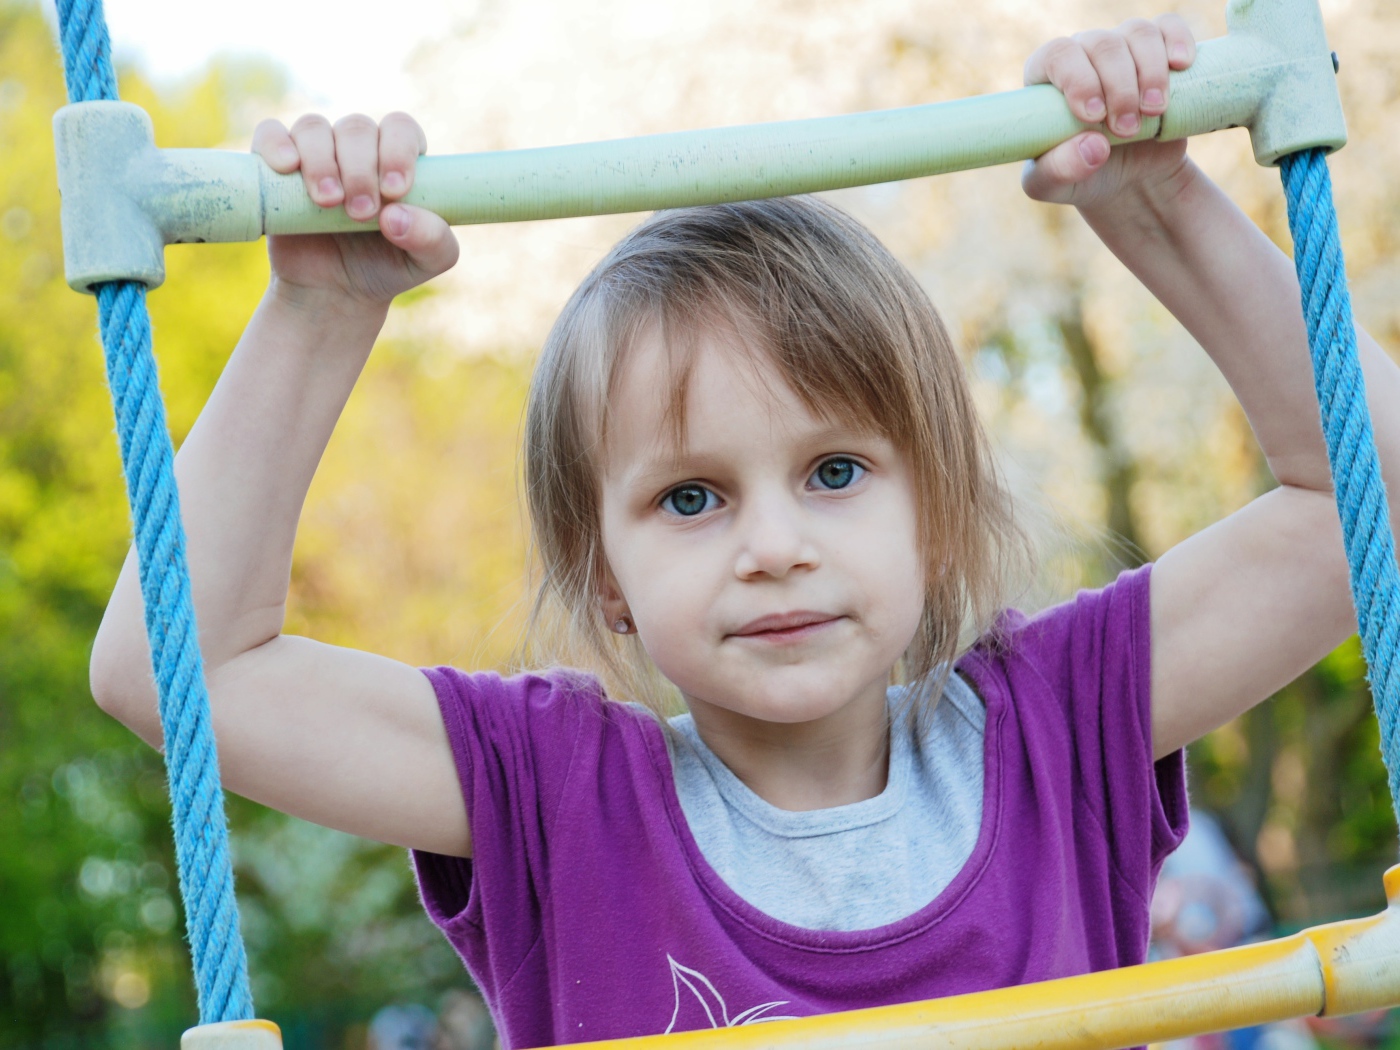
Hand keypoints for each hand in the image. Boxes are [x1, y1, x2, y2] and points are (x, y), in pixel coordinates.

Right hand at [251, 112, 459, 307]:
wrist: (334, 294)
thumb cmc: (385, 268)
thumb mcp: (425, 262)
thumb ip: (432, 239)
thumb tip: (397, 215)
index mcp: (397, 159)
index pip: (401, 129)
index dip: (398, 151)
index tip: (395, 190)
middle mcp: (358, 149)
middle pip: (357, 128)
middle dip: (361, 169)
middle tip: (361, 212)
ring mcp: (317, 153)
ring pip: (314, 128)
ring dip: (322, 161)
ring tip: (329, 202)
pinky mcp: (277, 167)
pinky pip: (270, 134)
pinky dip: (276, 143)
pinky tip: (287, 166)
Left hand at [1021, 16, 1196, 210]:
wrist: (1128, 180)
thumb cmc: (1081, 177)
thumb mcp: (1054, 187)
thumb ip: (1058, 171)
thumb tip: (1093, 146)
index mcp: (1046, 78)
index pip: (1057, 55)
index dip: (1078, 80)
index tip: (1094, 116)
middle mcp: (1082, 55)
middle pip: (1102, 44)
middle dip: (1119, 87)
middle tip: (1127, 129)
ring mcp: (1121, 49)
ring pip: (1137, 34)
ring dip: (1150, 72)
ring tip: (1154, 112)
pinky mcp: (1158, 52)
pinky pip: (1168, 26)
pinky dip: (1177, 40)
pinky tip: (1181, 65)